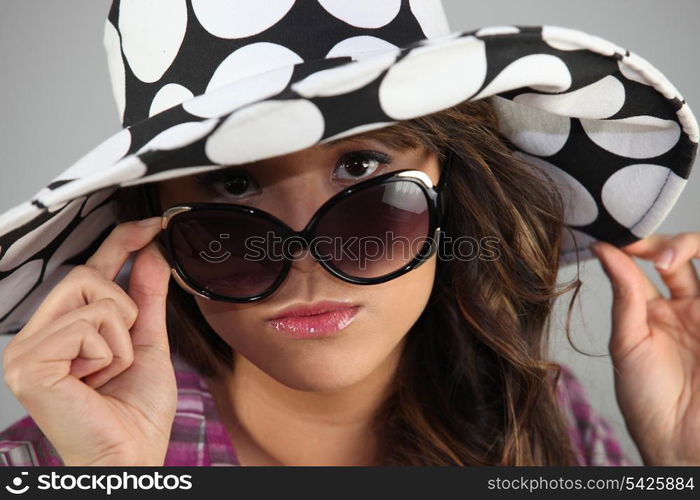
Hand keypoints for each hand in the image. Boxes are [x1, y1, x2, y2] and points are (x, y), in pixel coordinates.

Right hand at [2, 217, 176, 465]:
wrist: (131, 456)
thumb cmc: (135, 412)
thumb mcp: (147, 342)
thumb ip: (147, 296)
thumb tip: (151, 252)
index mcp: (61, 331)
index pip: (87, 271)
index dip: (119, 242)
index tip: (152, 224)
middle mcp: (36, 337)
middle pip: (86, 275)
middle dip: (124, 310)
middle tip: (121, 353)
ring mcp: (27, 350)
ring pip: (92, 297)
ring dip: (121, 338)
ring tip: (107, 373)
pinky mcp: (29, 364)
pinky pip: (87, 324)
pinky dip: (109, 352)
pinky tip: (95, 381)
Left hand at [591, 232, 699, 465]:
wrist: (680, 442)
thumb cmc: (647, 400)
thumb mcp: (627, 344)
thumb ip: (624, 295)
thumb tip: (604, 249)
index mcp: (652, 309)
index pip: (645, 261)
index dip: (635, 245)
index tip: (617, 239)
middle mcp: (685, 306)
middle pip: (681, 254)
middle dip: (666, 243)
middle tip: (648, 251)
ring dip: (690, 247)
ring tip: (669, 259)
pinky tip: (683, 266)